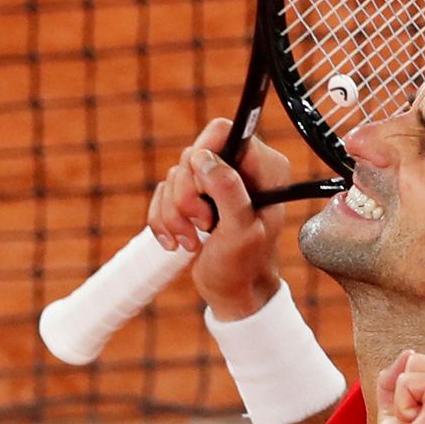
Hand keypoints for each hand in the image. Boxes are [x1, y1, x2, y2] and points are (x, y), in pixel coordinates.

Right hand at [145, 119, 294, 319]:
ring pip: (173, 177)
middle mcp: (238, 168)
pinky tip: (180, 242)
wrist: (232, 291)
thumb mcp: (241, 231)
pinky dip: (163, 220)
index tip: (199, 188)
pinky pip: (161, 193)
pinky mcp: (192, 197)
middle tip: (205, 224)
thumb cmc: (244, 266)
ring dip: (174, 214)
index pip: (223, 132)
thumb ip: (228, 191)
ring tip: (194, 239)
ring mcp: (212, 182)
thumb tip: (204, 159)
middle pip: (191, 156)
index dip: (203, 155)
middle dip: (187, 197)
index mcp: (262, 167)